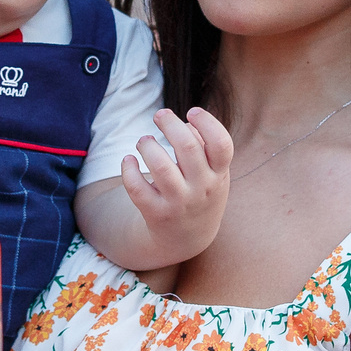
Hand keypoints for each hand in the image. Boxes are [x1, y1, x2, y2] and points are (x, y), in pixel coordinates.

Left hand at [123, 108, 233, 244]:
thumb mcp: (213, 172)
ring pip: (160, 167)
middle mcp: (202, 189)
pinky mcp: (156, 213)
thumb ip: (203, 146)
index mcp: (219, 174)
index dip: (207, 123)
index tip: (192, 112)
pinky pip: (137, 188)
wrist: (188, 237)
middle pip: (188, 148)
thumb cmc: (200, 192)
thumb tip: (183, 123)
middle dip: (170, 124)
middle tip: (160, 114)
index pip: (222, 145)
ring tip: (144, 141)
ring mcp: (179, 203)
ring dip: (148, 146)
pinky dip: (128, 169)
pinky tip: (129, 161)